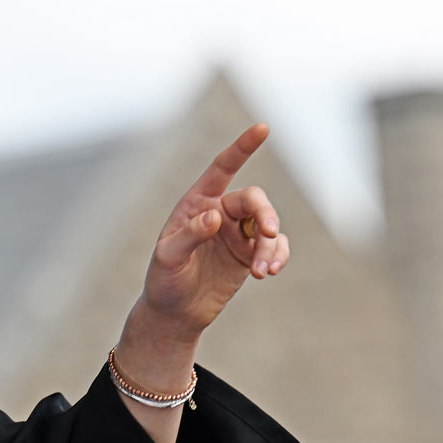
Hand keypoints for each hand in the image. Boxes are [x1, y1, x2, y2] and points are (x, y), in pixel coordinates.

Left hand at [137, 122, 286, 340]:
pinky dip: (278, 256)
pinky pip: (275, 247)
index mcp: (197, 203)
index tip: (263, 128)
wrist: (175, 313)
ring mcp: (238, 233)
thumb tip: (216, 216)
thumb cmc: (164, 280)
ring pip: (267, 226)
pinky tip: (270, 272)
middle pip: (254, 200)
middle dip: (266, 214)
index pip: (222, 169)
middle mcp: (220, 213)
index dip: (242, 148)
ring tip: (263, 272)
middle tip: (270, 234)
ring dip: (270, 246)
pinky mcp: (250, 254)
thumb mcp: (168, 258)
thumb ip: (190, 235)